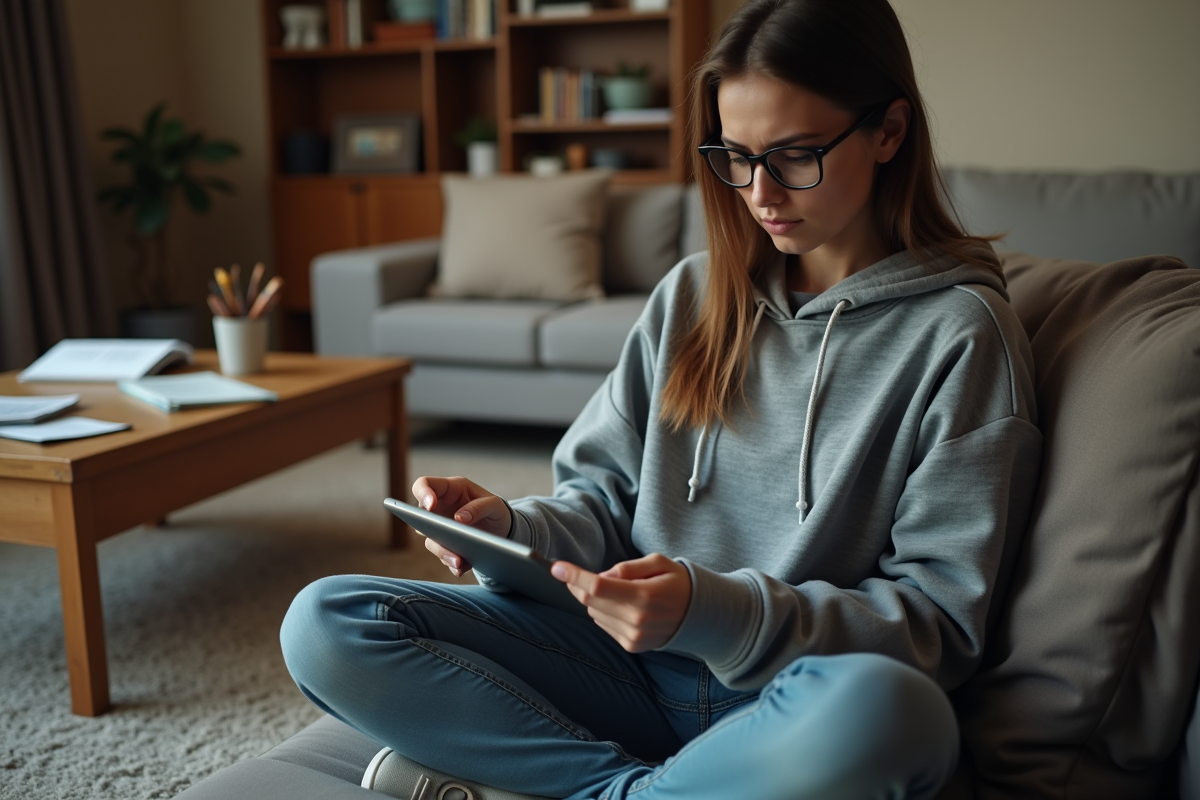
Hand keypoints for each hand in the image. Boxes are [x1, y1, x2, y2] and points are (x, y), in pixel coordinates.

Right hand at [411, 475, 511, 577]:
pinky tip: (462, 568)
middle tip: (444, 536)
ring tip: (459, 561)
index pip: (424, 484)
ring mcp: (441, 529)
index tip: (431, 507)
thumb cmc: (496, 510)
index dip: (422, 493)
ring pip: (431, 541)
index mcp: (451, 490)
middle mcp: (441, 509)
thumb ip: (480, 507)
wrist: (503, 532)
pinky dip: (452, 563)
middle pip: (421, 517)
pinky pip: (442, 556)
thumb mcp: (495, 504)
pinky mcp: (446, 546)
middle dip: (430, 529)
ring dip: (443, 552)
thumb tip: (459, 518)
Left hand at [551, 554, 691, 651]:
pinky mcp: (631, 645)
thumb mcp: (658, 562)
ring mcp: (633, 636)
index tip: (556, 567)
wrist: (699, 615)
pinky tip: (621, 606)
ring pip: (594, 613)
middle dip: (578, 586)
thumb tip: (602, 575)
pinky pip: (603, 625)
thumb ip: (628, 567)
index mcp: (644, 595)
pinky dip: (604, 612)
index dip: (574, 576)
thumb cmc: (677, 582)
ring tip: (617, 591)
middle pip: (590, 601)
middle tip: (576, 574)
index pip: (598, 586)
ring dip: (594, 599)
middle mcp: (636, 619)